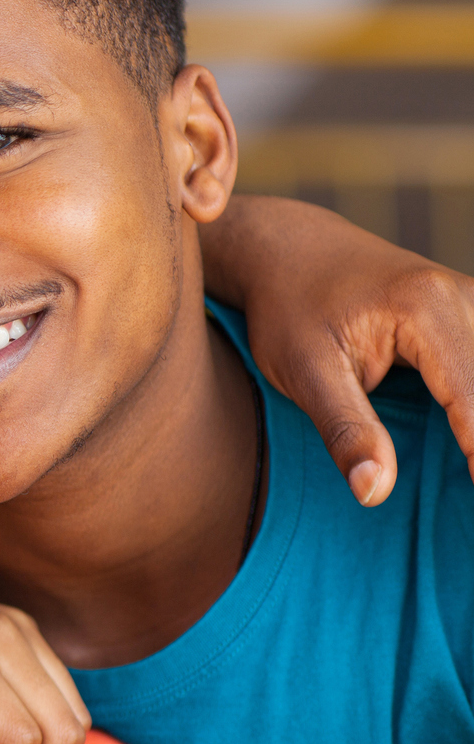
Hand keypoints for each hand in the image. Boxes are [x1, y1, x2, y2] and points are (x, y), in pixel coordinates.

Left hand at [203, 195, 473, 504]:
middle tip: (467, 491)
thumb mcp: (303, 372)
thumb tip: (375, 492)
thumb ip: (344, 431)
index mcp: (428, 310)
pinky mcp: (470, 317)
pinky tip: (466, 449)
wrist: (288, 251)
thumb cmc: (289, 309)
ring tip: (467, 475)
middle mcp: (466, 299)